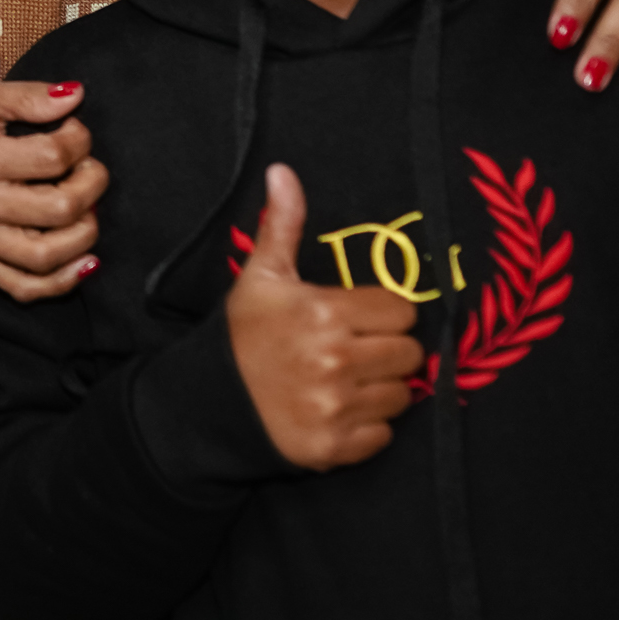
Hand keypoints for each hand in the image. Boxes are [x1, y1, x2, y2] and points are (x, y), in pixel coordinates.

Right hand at [0, 80, 108, 299]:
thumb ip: (29, 96)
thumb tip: (75, 96)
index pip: (52, 156)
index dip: (79, 140)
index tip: (74, 132)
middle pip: (58, 208)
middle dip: (91, 185)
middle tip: (88, 169)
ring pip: (45, 256)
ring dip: (84, 234)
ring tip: (88, 210)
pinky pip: (24, 288)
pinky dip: (62, 281)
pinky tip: (85, 260)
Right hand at [226, 164, 421, 470]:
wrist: (208, 402)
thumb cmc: (242, 334)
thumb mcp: (261, 276)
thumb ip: (283, 225)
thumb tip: (284, 172)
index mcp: (324, 312)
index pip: (402, 311)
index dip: (383, 314)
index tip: (358, 319)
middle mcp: (335, 360)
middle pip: (410, 354)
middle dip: (387, 351)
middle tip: (354, 351)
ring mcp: (336, 407)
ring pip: (401, 396)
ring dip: (380, 390)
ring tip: (345, 381)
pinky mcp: (334, 447)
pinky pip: (383, 436)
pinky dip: (367, 428)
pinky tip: (338, 412)